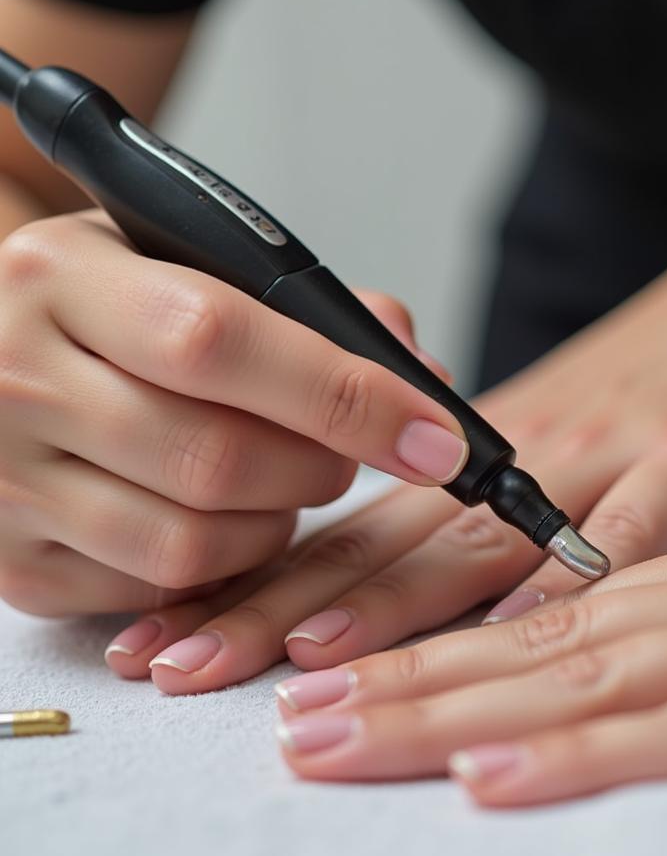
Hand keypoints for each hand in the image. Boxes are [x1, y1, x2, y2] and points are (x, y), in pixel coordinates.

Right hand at [0, 210, 463, 617]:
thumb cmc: (114, 305)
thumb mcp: (191, 265)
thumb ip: (315, 311)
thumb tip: (423, 378)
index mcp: (62, 274)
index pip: (221, 342)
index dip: (343, 395)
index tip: (434, 436)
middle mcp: (15, 377)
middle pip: (219, 459)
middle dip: (323, 467)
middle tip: (350, 452)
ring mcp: (5, 481)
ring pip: (193, 543)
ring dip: (278, 522)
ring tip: (283, 480)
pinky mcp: (12, 564)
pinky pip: (156, 590)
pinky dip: (223, 563)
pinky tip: (225, 517)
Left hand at [116, 228, 666, 692]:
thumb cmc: (642, 387)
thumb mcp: (549, 437)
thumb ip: (472, 512)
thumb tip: (380, 585)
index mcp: (477, 456)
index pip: (351, 533)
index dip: (258, 590)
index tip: (171, 641)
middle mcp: (522, 452)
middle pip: (388, 544)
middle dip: (280, 610)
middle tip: (181, 663)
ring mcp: (606, 454)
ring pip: (485, 536)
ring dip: (394, 599)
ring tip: (306, 654)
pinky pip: (631, 526)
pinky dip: (572, 575)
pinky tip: (518, 631)